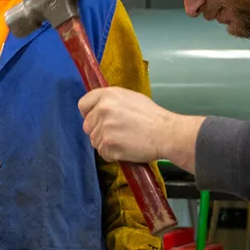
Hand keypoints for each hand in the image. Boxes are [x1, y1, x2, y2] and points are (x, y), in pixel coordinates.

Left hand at [79, 88, 203, 172]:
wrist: (166, 133)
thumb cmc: (152, 117)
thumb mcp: (130, 98)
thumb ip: (111, 102)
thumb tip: (98, 109)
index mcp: (108, 95)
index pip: (83, 104)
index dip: (88, 114)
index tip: (95, 120)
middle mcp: (103, 109)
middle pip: (87, 126)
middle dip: (98, 131)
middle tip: (116, 134)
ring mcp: (105, 127)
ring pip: (94, 141)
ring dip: (106, 144)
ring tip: (125, 141)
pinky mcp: (109, 144)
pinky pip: (103, 153)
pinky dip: (112, 154)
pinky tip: (126, 149)